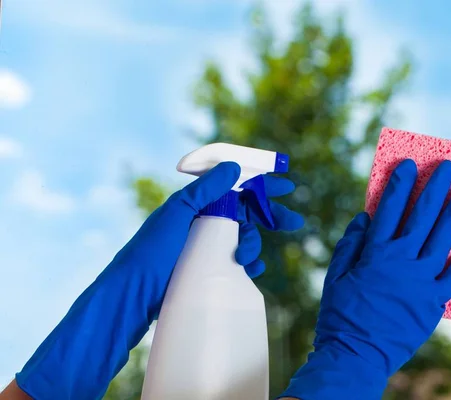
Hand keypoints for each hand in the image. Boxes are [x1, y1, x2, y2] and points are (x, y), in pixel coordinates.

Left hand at [14, 162, 302, 399]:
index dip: (260, 185)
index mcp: (195, 203)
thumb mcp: (177, 214)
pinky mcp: (208, 266)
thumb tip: (233, 166)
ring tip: (246, 259)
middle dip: (270, 215)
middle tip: (294, 222)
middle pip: (245, 211)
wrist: (132, 295)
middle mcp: (202, 220)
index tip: (285, 186)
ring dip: (252, 244)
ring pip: (243, 237)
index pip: (234, 186)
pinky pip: (237, 260)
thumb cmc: (150, 252)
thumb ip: (206, 190)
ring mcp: (206, 244)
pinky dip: (249, 262)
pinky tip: (251, 269)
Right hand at [280, 159, 450, 398]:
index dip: (400, 184)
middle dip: (435, 187)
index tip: (409, 163)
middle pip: (422, 217)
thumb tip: (364, 217)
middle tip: (448, 166)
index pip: (390, 209)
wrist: (355, 355)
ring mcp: (421, 282)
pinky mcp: (434, 303)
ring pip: (444, 239)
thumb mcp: (334, 276)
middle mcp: (402, 262)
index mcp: (375, 253)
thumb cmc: (340, 315)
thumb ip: (350, 244)